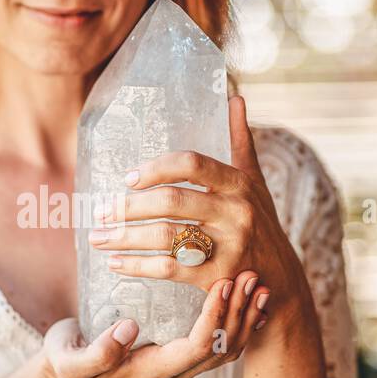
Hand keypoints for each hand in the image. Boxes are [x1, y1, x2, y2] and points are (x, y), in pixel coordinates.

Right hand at [41, 269, 268, 377]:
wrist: (68, 367)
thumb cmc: (69, 360)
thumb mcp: (72, 359)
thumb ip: (97, 352)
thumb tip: (128, 330)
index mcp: (154, 374)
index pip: (198, 348)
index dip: (214, 318)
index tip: (221, 284)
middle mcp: (175, 373)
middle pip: (223, 349)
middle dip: (239, 312)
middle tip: (250, 276)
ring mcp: (182, 365)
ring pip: (228, 346)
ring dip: (245, 314)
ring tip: (257, 281)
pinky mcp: (183, 351)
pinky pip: (222, 339)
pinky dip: (239, 317)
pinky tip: (248, 296)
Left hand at [88, 95, 310, 327]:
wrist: (279, 279)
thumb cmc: (261, 223)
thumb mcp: (255, 181)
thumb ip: (240, 142)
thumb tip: (235, 98)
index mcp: (239, 184)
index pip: (192, 164)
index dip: (156, 168)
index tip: (128, 178)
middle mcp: (235, 212)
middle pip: (171, 202)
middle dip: (128, 207)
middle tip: (100, 212)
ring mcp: (228, 246)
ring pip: (165, 236)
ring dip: (124, 238)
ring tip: (98, 238)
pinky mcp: (217, 277)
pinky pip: (168, 268)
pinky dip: (137, 266)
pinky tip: (115, 263)